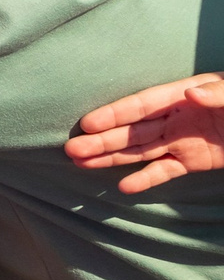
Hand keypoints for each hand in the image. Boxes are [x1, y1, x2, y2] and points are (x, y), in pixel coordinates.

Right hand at [65, 75, 223, 191]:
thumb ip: (220, 93)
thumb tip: (189, 94)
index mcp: (186, 96)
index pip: (144, 105)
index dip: (116, 114)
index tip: (88, 123)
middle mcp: (179, 117)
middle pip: (134, 130)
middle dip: (103, 140)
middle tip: (71, 150)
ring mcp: (185, 140)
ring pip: (141, 150)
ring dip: (112, 158)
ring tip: (80, 164)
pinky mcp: (196, 161)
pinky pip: (166, 170)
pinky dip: (146, 178)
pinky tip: (123, 186)